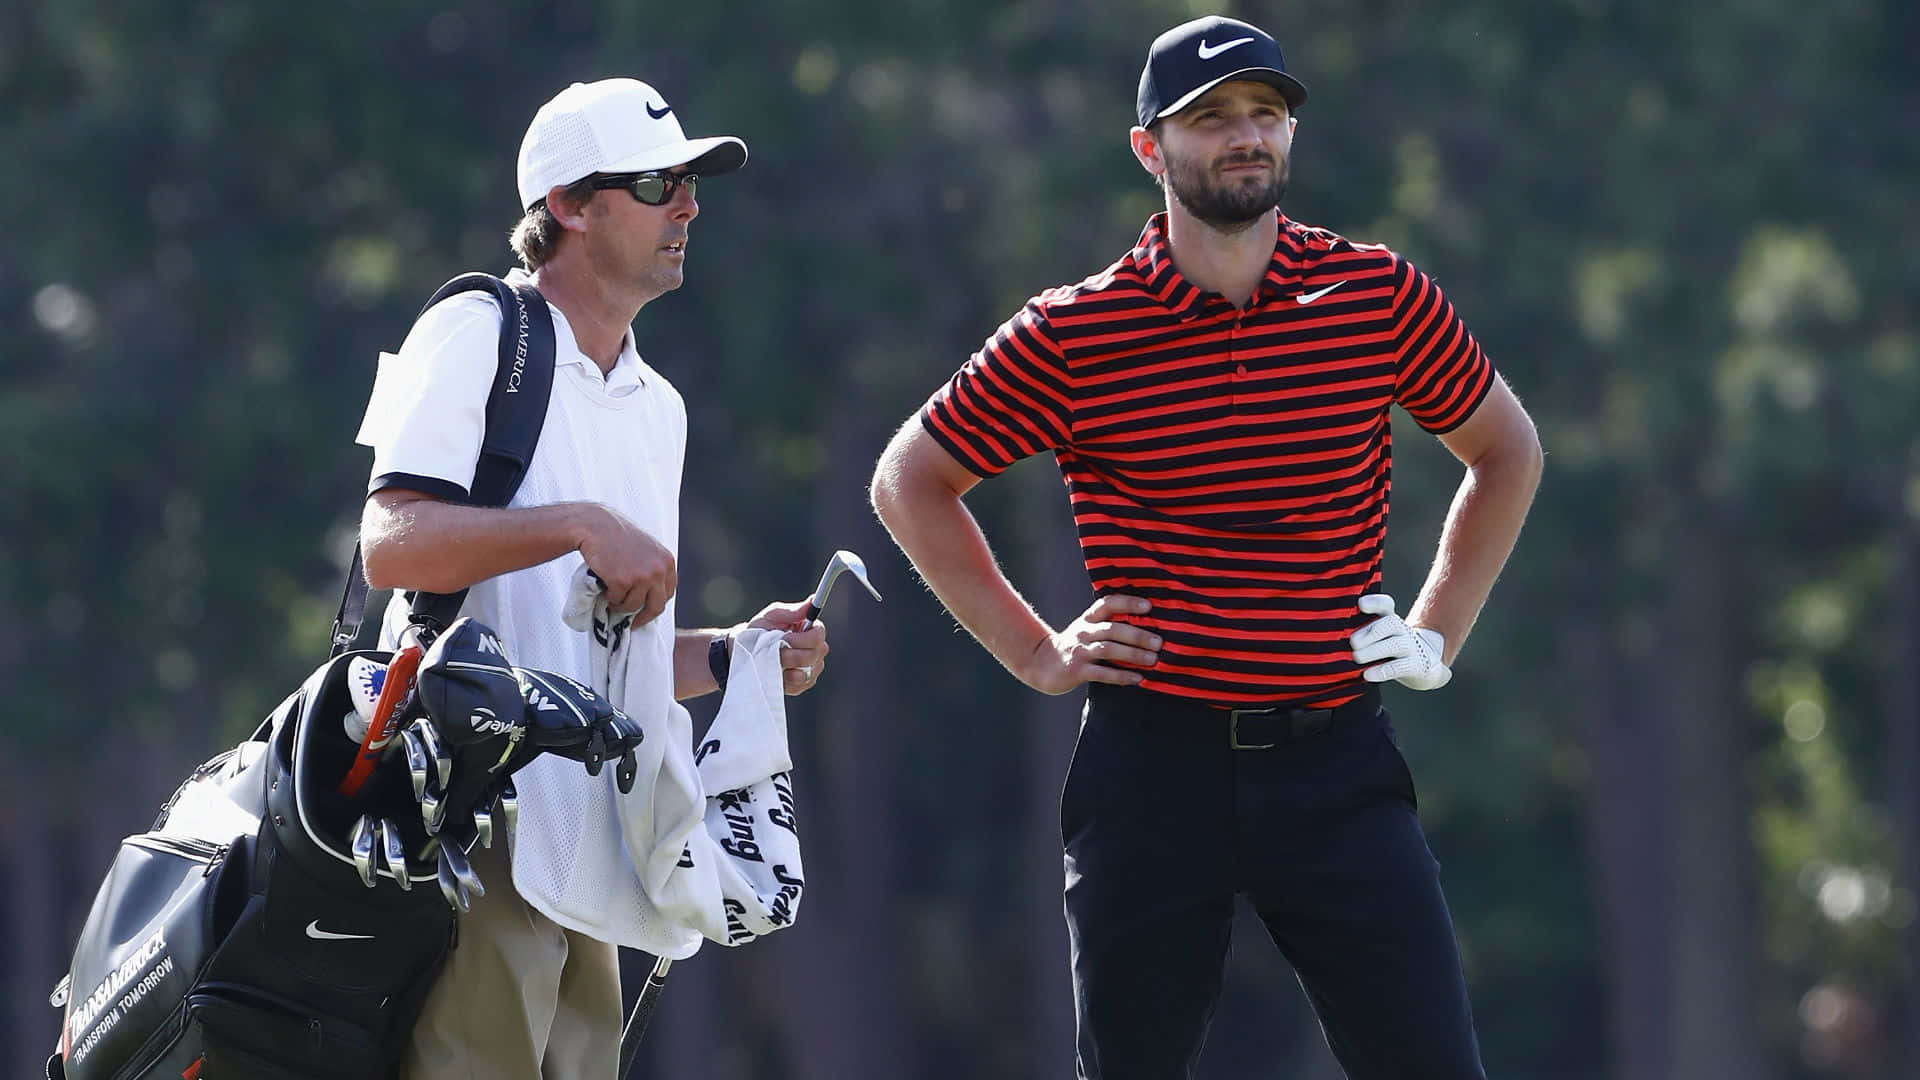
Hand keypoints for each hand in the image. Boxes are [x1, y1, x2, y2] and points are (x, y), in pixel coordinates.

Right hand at [575, 505, 676, 624]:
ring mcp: (642, 576)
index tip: (645, 612)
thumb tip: (653, 595)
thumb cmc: (617, 536)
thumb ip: (654, 568)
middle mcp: (658, 570)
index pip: (668, 594)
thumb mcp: (647, 549)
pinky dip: (609, 596)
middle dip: (642, 617)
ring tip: (612, 592)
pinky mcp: (623, 581)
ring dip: (621, 604)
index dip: (655, 605)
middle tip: (631, 622)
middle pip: (656, 607)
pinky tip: (604, 582)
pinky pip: (617, 601)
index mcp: (667, 562)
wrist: (595, 525)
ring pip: (633, 606)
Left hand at [745, 600, 830, 695]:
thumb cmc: (760, 629)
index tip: (785, 637)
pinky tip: (777, 672)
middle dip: (791, 653)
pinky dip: (786, 678)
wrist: (746, 653)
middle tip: (775, 650)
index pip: (819, 635)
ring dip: (786, 665)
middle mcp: (816, 650)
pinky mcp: (803, 684)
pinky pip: (800, 684)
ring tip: (773, 660)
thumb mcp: (773, 616)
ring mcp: (812, 668)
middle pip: (814, 655)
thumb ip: (793, 611)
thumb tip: (814, 599)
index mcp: (811, 630)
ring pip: (806, 671)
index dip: (803, 638)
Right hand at [1020, 595, 1159, 695]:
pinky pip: (1101, 673)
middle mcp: (1083, 632)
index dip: (1128, 603)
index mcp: (1088, 619)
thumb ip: (1109, 626)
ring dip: (1133, 654)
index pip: (1108, 604)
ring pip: (1108, 649)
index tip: (1148, 606)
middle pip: (1112, 629)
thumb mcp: (1086, 630)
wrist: (1040, 663)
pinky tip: (1137, 678)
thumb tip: (1147, 628)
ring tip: (1153, 659)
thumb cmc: (1073, 647)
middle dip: (1138, 635)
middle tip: (1159, 642)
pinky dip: (1121, 676)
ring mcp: (1079, 651)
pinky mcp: (1076, 671)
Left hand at [1350, 594, 1450, 690]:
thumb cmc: (1387, 648)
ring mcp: (1410, 647)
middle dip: (1370, 632)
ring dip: (1373, 651)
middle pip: (1390, 623)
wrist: (1423, 664)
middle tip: (1352, 643)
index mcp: (1389, 619)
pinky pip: (1399, 667)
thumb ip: (1356, 631)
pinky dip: (1382, 671)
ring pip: (1395, 645)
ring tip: (1356, 658)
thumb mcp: (1376, 635)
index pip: (1386, 604)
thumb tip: (1325, 635)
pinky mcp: (1415, 666)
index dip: (1375, 602)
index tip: (1360, 604)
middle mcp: (1401, 630)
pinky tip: (1367, 675)